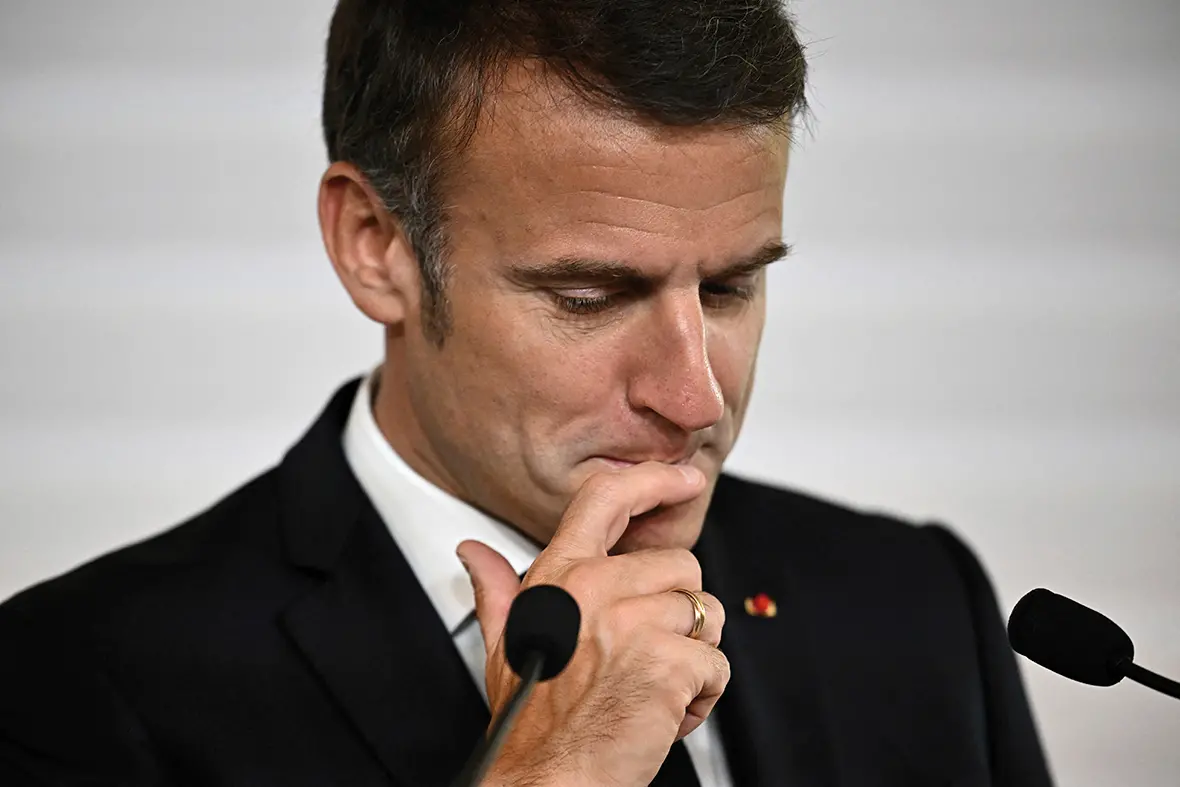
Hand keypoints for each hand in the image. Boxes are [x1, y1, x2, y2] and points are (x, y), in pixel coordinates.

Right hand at [458, 462, 728, 786]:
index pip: (607, 498)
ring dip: (692, 656)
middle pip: (680, 566)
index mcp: (561, 577)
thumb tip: (473, 553)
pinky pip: (716, 662)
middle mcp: (596, 589)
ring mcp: (633, 623)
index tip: (684, 479)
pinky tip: (664, 713)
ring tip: (650, 686)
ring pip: (706, 613)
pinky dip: (702, 695)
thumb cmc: (533, 721)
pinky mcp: (668, 661)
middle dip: (677, 613)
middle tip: (644, 656)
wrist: (549, 781)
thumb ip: (497, 590)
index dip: (654, 481)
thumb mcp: (505, 645)